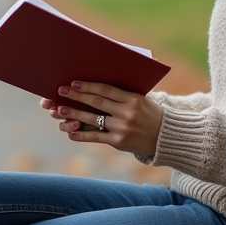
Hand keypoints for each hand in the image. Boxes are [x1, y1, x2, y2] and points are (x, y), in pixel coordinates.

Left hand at [38, 81, 162, 157]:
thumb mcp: (141, 98)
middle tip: (60, 91)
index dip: (88, 86)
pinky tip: (70, 131)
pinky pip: (96, 137)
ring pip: (92, 119)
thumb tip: (96, 85)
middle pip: (96, 102)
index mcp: (133, 99)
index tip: (73, 82)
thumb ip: (122, 93)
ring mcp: (122, 128)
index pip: (106, 89)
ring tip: (60, 110)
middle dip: (76, 96)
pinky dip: (81, 135)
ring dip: (74, 114)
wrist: (165, 136)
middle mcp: (127, 113)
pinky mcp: (118, 142)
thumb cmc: (149, 113)